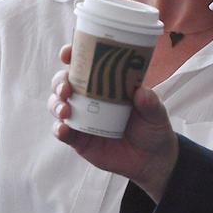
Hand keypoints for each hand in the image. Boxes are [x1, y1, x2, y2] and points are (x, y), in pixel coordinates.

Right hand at [48, 45, 177, 201]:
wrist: (152, 159)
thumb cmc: (152, 127)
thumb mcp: (155, 113)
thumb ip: (150, 103)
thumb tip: (141, 92)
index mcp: (105, 83)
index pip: (84, 64)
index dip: (72, 55)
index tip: (68, 53)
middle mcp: (89, 98)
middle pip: (64, 83)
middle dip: (60, 82)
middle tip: (66, 89)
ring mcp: (81, 118)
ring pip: (58, 105)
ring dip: (56, 104)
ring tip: (65, 110)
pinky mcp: (79, 139)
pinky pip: (63, 132)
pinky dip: (59, 129)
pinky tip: (63, 129)